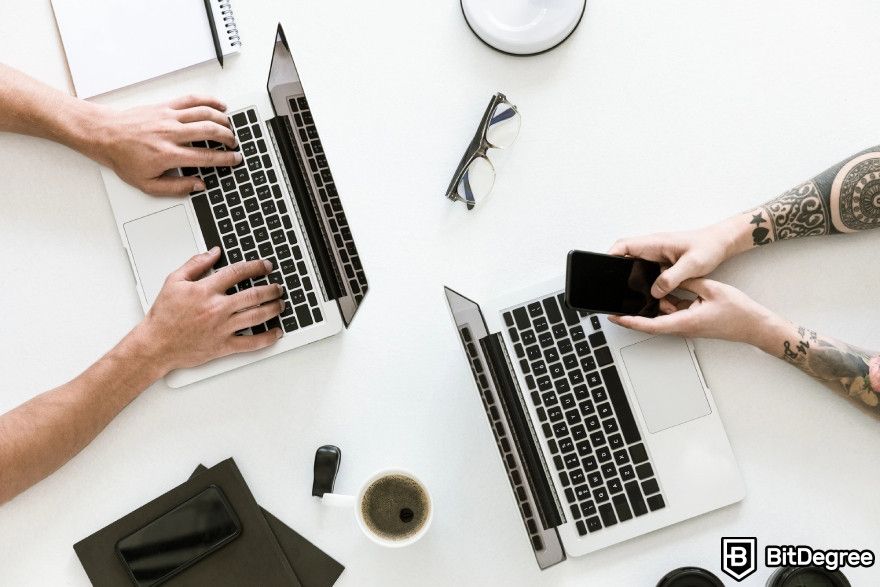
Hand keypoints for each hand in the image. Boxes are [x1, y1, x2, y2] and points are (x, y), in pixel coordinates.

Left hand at [85, 95, 241, 195]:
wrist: (104, 135)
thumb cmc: (123, 158)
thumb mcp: (147, 184)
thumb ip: (176, 188)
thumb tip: (198, 185)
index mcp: (168, 155)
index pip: (206, 156)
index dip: (225, 159)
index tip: (234, 159)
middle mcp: (171, 133)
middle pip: (210, 131)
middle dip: (228, 138)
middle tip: (234, 144)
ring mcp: (169, 117)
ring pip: (204, 113)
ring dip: (222, 119)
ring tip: (230, 127)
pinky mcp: (165, 106)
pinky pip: (192, 100)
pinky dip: (209, 100)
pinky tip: (219, 105)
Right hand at [134, 248, 283, 374]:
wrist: (155, 345)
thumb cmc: (163, 315)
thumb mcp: (174, 282)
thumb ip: (195, 264)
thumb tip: (214, 252)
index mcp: (205, 290)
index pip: (238, 273)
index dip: (256, 267)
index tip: (265, 266)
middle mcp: (217, 308)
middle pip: (254, 295)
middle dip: (271, 289)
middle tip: (278, 287)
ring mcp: (222, 328)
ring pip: (257, 316)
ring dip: (273, 308)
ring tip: (281, 304)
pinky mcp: (223, 346)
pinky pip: (251, 342)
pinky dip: (267, 338)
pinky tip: (276, 332)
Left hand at [608, 278, 777, 345]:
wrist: (755, 325)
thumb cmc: (738, 312)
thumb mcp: (711, 289)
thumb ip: (688, 282)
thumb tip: (670, 277)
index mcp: (685, 322)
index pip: (650, 324)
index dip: (630, 321)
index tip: (614, 317)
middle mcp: (683, 327)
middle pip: (651, 322)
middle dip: (632, 315)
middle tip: (614, 306)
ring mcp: (687, 325)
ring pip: (662, 316)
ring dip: (652, 306)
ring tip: (638, 292)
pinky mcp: (692, 321)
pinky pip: (673, 313)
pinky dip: (666, 303)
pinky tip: (664, 291)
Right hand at [609, 219, 742, 297]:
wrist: (722, 243)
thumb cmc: (709, 247)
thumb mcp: (692, 265)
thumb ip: (672, 278)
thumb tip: (655, 290)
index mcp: (655, 243)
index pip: (624, 245)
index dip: (610, 256)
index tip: (604, 268)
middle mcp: (653, 247)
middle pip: (625, 256)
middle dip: (618, 270)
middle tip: (615, 285)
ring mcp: (657, 254)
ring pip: (635, 265)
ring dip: (632, 276)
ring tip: (632, 291)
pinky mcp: (662, 261)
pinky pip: (646, 270)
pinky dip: (644, 280)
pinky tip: (649, 291)